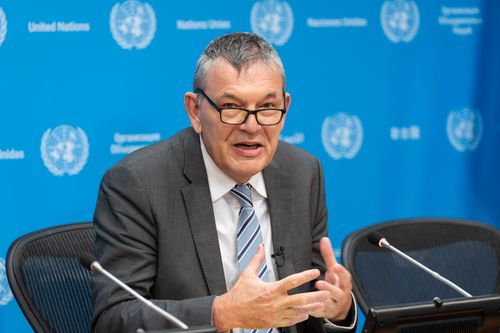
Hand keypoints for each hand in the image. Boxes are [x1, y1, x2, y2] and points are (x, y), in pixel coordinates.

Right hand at [212, 245, 330, 330]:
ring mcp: (275, 314)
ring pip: (298, 312)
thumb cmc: (239, 293)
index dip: (305, 276)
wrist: (230, 312)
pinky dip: (299, 317)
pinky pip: (290, 321)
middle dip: (315, 296)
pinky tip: (306, 313)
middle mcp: (275, 303)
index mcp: (270, 289)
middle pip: (299, 299)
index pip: (292, 281)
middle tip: (326, 292)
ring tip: (322, 304)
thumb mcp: (248, 274)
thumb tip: (260, 247)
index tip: (315, 271)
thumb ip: (256, 260)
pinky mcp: (273, 322)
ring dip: (311, 308)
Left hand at [311, 237, 352, 320]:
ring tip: (314, 293)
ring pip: (330, 303)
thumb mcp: (333, 270)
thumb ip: (328, 255)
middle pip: (339, 292)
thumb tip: (324, 239)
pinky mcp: (326, 312)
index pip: (345, 277)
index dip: (341, 272)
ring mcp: (334, 304)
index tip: (335, 266)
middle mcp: (341, 294)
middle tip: (320, 282)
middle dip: (330, 287)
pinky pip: (321, 311)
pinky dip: (314, 309)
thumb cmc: (336, 283)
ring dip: (322, 298)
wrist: (340, 305)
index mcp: (344, 283)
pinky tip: (307, 306)